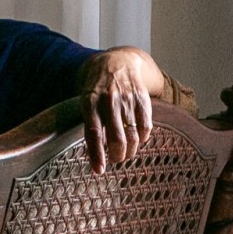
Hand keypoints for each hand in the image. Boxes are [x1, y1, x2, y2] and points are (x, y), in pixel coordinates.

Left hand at [80, 48, 163, 172]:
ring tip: (127, 153)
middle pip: (117, 138)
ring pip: (133, 135)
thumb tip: (92, 157)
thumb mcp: (86, 102)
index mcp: (90, 102)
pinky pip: (146, 126)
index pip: (93, 132)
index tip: (99, 171)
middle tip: (115, 160)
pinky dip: (143, 138)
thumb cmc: (97, 89)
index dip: (96, 154)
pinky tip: (138, 139)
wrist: (117, 62)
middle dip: (117, 156)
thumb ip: (90, 125)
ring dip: (130, 150)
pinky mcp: (142, 98)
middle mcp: (109, 99)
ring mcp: (127, 98)